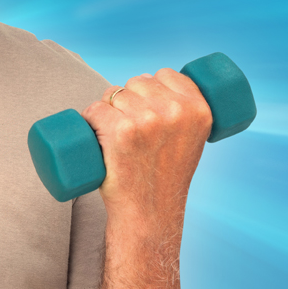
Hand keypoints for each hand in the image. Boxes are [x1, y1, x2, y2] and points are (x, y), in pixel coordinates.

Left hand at [80, 68, 211, 229]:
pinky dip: (89, 120)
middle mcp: (176, 111)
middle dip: (127, 99)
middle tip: (131, 133)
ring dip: (107, 110)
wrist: (149, 214)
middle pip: (136, 82)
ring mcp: (148, 120)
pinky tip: (95, 135)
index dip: (150, 87)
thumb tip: (151, 78)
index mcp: (199, 110)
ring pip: (113, 94)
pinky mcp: (121, 131)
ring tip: (116, 138)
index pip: (165, 75)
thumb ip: (183, 111)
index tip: (147, 109)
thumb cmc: (163, 176)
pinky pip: (94, 109)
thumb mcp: (190, 139)